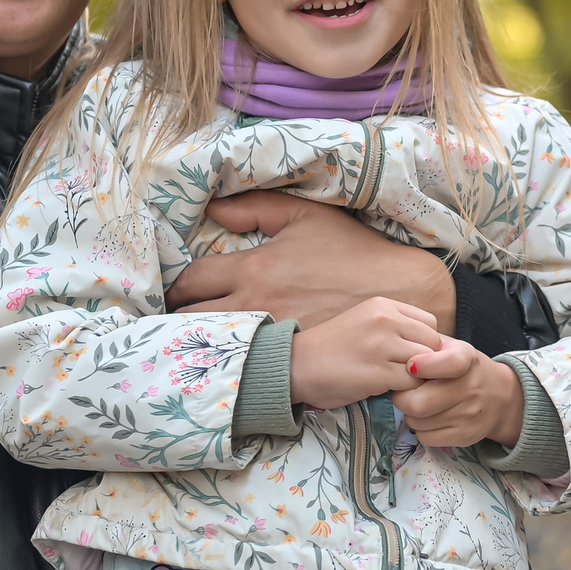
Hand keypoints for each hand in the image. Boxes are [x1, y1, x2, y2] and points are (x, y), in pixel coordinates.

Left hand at [170, 193, 455, 332]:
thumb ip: (255, 207)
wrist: (399, 290)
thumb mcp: (306, 216)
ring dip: (198, 341)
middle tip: (172, 318)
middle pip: (190, 320)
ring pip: (213, 345)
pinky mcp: (289, 356)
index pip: (190, 282)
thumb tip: (213, 209)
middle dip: (175, 319)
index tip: (173, 291)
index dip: (174, 287)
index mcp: (254, 268)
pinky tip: (229, 357)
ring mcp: (271, 334)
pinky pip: (245, 362)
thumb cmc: (352, 249)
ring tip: (191, 339)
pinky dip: (232, 358)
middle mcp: (256, 304)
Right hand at [290, 297, 445, 410]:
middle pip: (432, 342)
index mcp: (383, 306)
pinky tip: (387, 389)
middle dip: (425, 361)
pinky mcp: (377, 372)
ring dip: (415, 376)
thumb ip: (396, 327)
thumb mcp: (366, 322)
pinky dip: (405, 390)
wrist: (296, 365)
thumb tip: (433, 345)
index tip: (411, 356)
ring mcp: (381, 345)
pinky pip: (411, 382)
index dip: (426, 343)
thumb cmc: (332, 348)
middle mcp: (385, 320)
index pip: (429, 323)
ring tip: (395, 380)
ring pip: (425, 363)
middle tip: (406, 373)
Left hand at [394, 338, 525, 450]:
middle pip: (418, 403)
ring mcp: (469, 415)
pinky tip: (431, 418)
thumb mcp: (452, 347)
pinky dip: (421, 429)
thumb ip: (426, 345)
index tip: (412, 366)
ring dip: (411, 414)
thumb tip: (398, 355)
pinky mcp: (465, 436)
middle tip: (405, 392)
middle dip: (402, 398)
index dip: (424, 365)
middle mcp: (471, 388)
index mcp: (467, 359)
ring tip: (421, 403)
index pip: (449, 363)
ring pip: (417, 422)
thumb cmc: (465, 369)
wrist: (501, 397)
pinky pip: (426, 438)